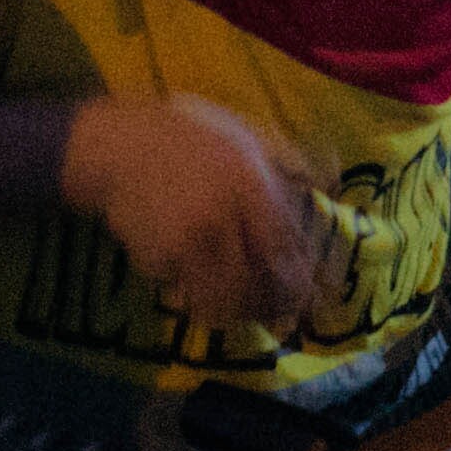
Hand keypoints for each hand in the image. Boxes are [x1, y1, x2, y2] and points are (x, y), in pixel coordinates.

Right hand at [61, 96, 319, 330]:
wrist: (118, 148)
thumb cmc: (190, 137)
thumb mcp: (248, 135)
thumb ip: (290, 161)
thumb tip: (331, 180)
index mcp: (248, 184)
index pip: (283, 245)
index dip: (299, 278)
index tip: (312, 296)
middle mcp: (219, 217)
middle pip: (254, 281)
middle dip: (272, 306)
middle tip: (283, 316)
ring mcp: (184, 243)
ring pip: (222, 297)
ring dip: (239, 312)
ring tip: (249, 313)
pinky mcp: (156, 260)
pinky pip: (188, 289)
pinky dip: (202, 296)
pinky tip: (206, 289)